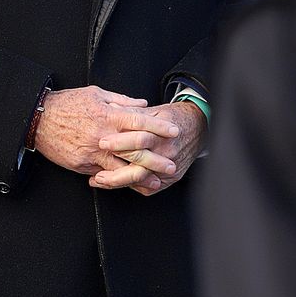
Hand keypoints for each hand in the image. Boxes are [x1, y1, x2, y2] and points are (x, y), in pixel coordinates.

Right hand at [33, 86, 179, 179]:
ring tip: (155, 182)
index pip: (140, 121)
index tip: (173, 131)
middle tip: (171, 165)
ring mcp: (93, 152)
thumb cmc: (68, 103)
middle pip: (135, 149)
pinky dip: (118, 180)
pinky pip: (104, 174)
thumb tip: (143, 104)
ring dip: (140, 176)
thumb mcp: (96, 94)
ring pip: (121, 167)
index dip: (159, 126)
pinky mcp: (83, 164)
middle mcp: (103, 135)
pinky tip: (129, 185)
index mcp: (108, 115)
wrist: (39, 118)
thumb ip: (121, 100)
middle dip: (155, 159)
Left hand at [91, 101, 206, 195]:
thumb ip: (133, 113)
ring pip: (141, 179)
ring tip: (99, 180)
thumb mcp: (155, 111)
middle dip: (115, 168)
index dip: (119, 142)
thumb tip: (110, 109)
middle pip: (139, 163)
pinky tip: (113, 185)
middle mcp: (166, 152)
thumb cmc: (174, 118)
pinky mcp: (171, 178)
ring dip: (118, 182)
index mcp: (161, 134)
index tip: (102, 143)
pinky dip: (130, 187)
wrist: (199, 128)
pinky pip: (149, 188)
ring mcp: (170, 167)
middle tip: (96, 170)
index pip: (139, 139)